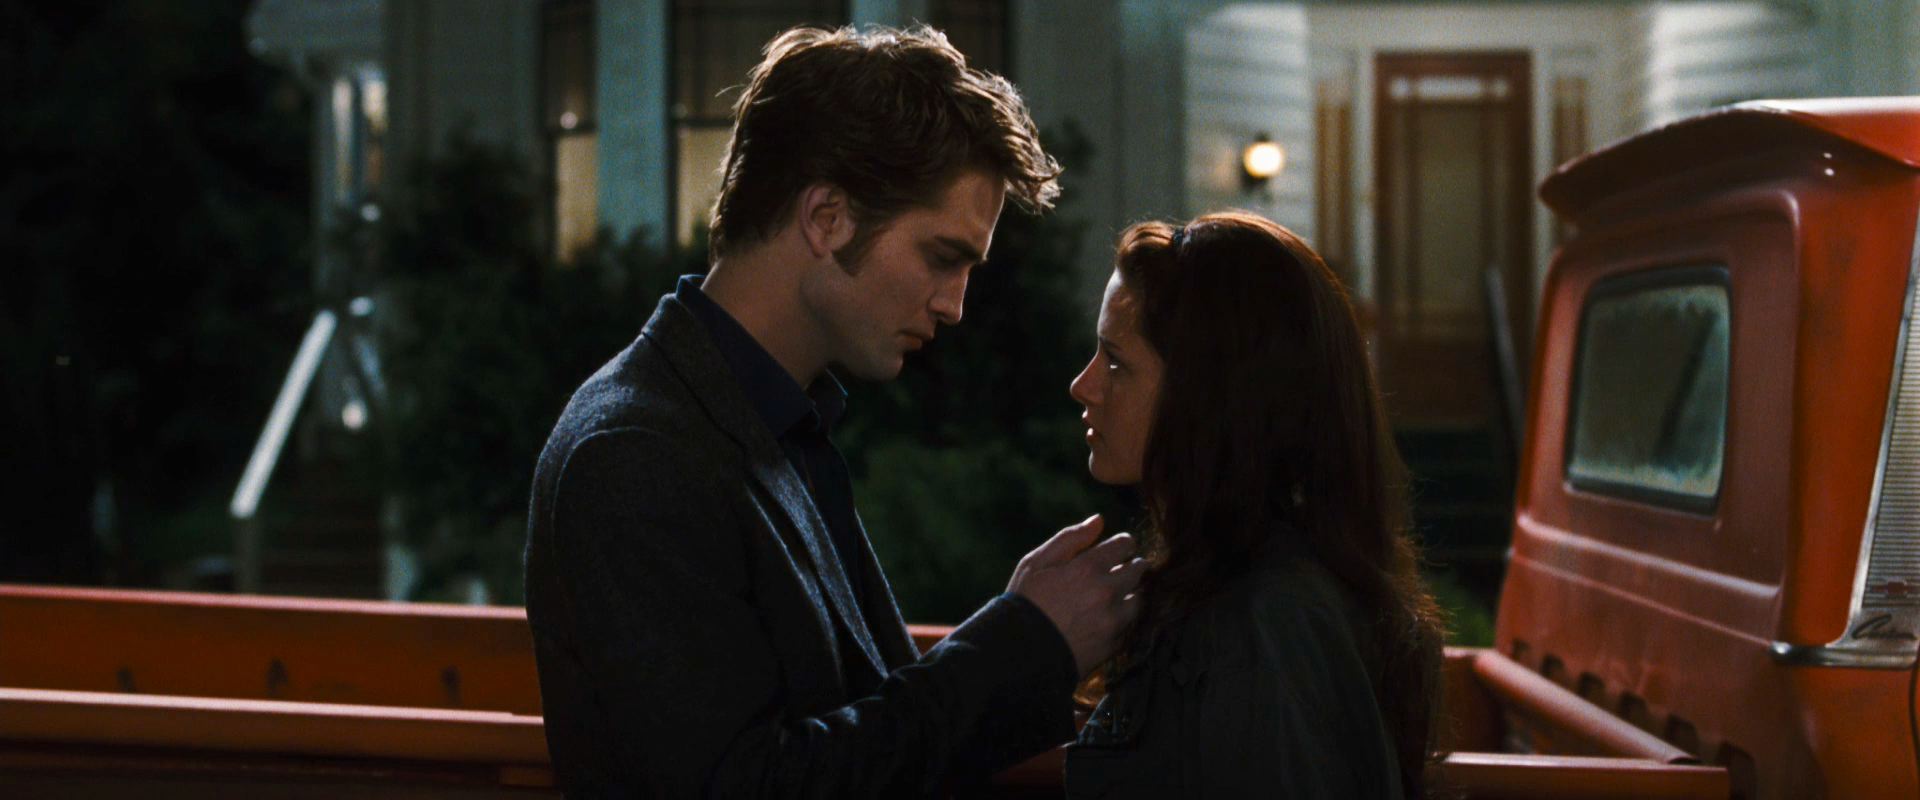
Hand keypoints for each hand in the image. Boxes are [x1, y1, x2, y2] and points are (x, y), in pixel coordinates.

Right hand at [1007, 514, 1146, 675]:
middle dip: (1131, 565)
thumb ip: (1070, 539)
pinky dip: (1124, 617)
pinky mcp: (1115, 643)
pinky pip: (1131, 623)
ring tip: (1113, 595)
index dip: (1123, 544)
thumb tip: (1099, 520)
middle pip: (1138, 569)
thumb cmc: (1025, 603)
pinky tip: (1108, 617)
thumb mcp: (1036, 563)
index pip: (1126, 545)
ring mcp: (1113, 620)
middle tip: (1119, 569)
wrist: (1019, 655)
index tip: (1117, 549)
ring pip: (1139, 597)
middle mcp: (1107, 592)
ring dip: (1130, 593)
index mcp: (1087, 568)